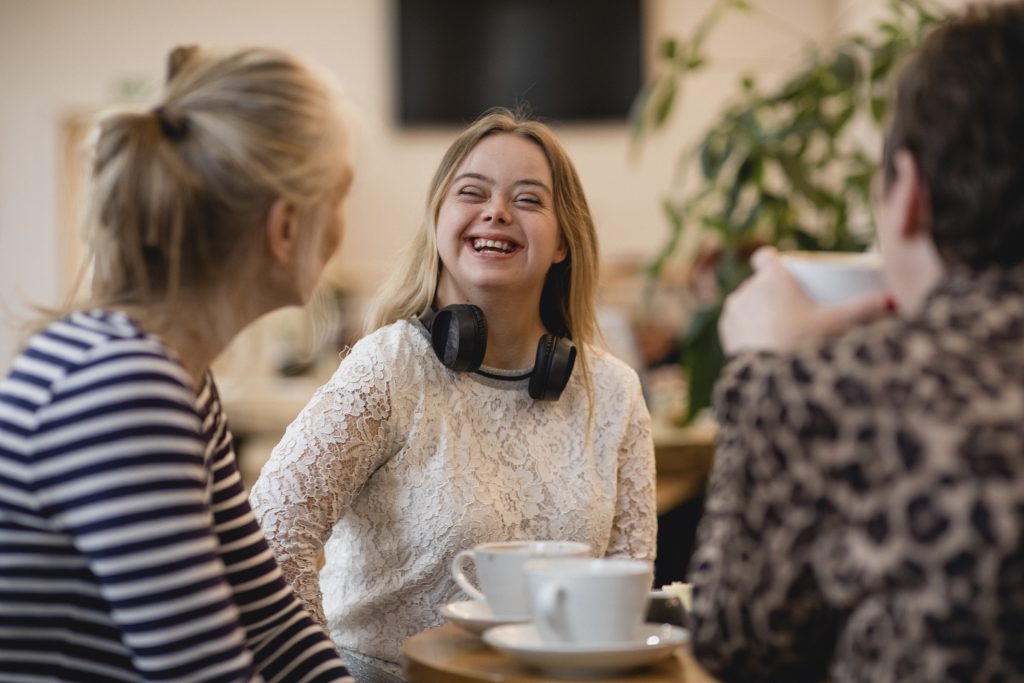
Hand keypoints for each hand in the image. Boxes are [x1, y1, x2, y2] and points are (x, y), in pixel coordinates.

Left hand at [719, 247, 890, 353]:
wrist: (770, 384)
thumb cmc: (805, 346)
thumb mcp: (838, 323)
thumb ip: (867, 308)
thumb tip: (895, 299)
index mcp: (771, 279)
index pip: (765, 257)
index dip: (772, 260)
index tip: (783, 269)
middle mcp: (747, 290)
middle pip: (758, 282)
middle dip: (771, 291)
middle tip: (792, 306)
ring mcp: (733, 311)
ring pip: (746, 301)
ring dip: (757, 308)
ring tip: (776, 322)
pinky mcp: (726, 332)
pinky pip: (736, 322)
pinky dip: (747, 326)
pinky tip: (756, 332)